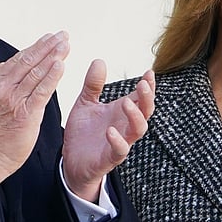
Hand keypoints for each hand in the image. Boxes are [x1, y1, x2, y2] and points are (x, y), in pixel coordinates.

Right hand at [0, 32, 68, 186]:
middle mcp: (4, 87)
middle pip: (29, 60)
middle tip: (62, 36)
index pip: (19, 58)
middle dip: (48, 46)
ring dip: (53, 56)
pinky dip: (52, 76)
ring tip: (65, 46)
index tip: (50, 37)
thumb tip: (5, 64)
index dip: (37, 46)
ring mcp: (14, 100)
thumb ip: (4, 81)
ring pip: (36, 72)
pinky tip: (60, 65)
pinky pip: (42, 90)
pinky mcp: (26, 113)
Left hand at [61, 62, 154, 201]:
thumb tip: (99, 60)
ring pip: (138, 130)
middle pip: (146, 111)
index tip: (149, 72)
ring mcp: (120, 142)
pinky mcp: (109, 158)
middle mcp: (124, 126)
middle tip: (143, 84)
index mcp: (121, 112)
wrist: (71, 161)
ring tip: (126, 103)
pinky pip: (120, 150)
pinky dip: (118, 141)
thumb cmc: (83, 132)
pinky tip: (110, 131)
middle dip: (147, 98)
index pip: (141, 97)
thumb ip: (93, 84)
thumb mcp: (85, 103)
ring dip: (135, 116)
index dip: (149, 86)